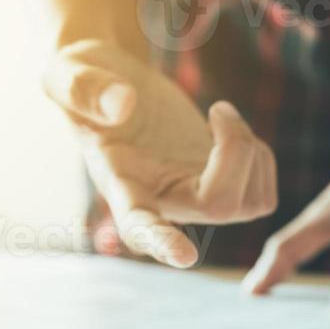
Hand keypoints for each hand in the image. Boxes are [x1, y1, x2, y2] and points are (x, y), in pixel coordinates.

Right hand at [43, 39, 277, 267]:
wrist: (111, 79)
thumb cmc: (83, 78)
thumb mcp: (66, 72)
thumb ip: (83, 89)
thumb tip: (123, 105)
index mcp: (121, 183)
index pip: (140, 225)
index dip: (162, 241)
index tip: (184, 256)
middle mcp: (161, 200)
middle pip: (219, 205)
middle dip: (237, 153)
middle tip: (219, 109)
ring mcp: (194, 196)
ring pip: (250, 204)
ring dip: (252, 152)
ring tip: (221, 115)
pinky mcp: (219, 183)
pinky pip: (262, 191)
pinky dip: (260, 155)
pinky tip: (230, 130)